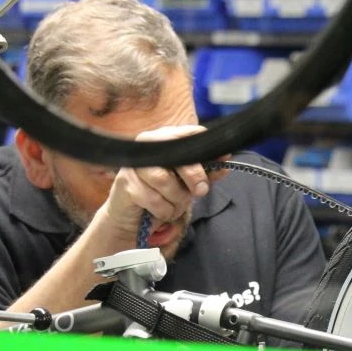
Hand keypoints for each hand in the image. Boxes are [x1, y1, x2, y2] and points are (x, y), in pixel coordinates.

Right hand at [100, 125, 221, 234]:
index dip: (204, 144)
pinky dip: (164, 210)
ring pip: (164, 181)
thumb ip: (206, 174)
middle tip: (201, 191)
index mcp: (164, 138)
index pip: (188, 132)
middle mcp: (147, 144)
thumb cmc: (162, 194)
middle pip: (177, 157)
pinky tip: (162, 211)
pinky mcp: (125, 183)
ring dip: (176, 199)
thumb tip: (225, 165)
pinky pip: (154, 200)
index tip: (221, 157)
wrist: (132, 217)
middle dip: (194, 177)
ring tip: (175, 204)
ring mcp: (134, 163)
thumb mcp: (188, 183)